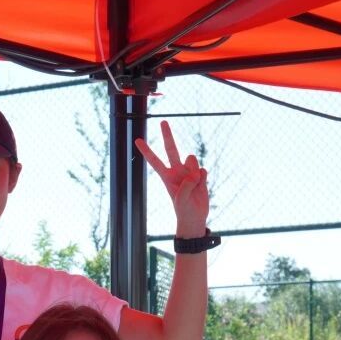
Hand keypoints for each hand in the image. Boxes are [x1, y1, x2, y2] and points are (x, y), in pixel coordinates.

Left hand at [135, 120, 208, 237]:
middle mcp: (176, 171)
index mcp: (166, 176)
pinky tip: (201, 186)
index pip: (154, 161)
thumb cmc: (183, 210)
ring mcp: (188, 172)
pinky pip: (203, 170)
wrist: (195, 218)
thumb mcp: (181, 200)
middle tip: (163, 122)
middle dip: (167, 135)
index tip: (137, 140)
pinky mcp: (199, 175)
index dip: (147, 150)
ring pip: (192, 159)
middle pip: (171, 149)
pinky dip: (203, 178)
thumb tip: (195, 171)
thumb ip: (187, 184)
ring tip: (194, 185)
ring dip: (194, 171)